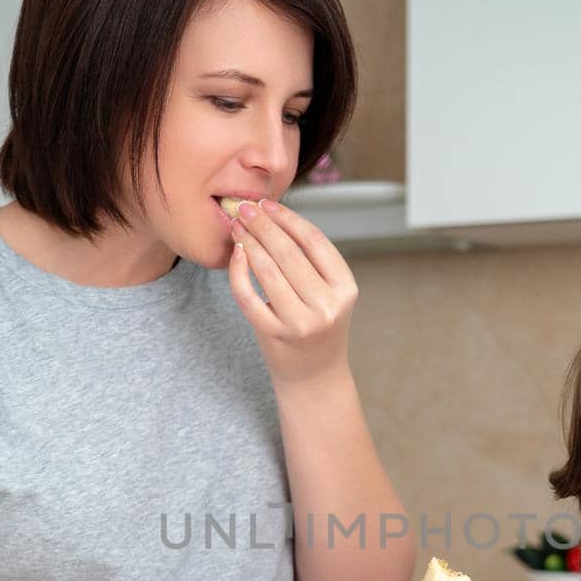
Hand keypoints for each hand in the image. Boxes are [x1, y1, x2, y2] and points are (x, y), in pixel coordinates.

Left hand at [226, 198, 357, 384]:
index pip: (314, 241)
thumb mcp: (329, 294)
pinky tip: (236, 254)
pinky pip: (248, 295)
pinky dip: (239, 271)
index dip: (288, 218)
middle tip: (245, 207)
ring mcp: (299, 322)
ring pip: (267, 270)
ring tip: (237, 226)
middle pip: (288, 252)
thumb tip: (275, 217)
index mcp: (345, 289)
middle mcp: (326, 306)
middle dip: (263, 224)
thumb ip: (312, 262)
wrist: (314, 376)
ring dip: (248, 242)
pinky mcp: (273, 334)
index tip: (268, 204)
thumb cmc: (318, 326)